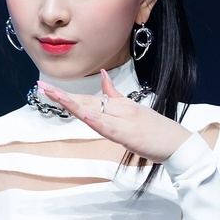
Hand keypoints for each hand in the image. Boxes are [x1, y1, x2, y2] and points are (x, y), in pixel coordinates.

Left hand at [38, 69, 191, 162]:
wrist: (178, 142)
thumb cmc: (156, 130)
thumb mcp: (133, 111)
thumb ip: (116, 96)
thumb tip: (103, 77)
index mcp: (118, 106)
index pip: (88, 99)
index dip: (67, 94)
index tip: (48, 89)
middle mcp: (118, 110)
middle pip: (85, 101)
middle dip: (62, 95)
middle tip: (41, 87)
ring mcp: (123, 121)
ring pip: (93, 110)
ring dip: (73, 103)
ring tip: (55, 96)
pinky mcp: (128, 134)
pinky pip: (108, 127)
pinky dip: (96, 120)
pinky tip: (84, 115)